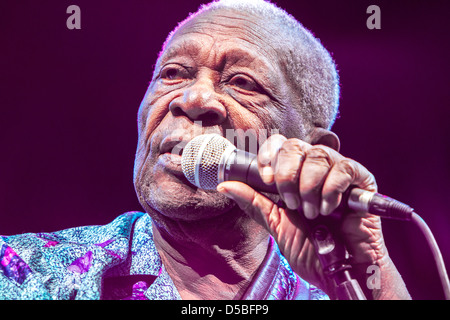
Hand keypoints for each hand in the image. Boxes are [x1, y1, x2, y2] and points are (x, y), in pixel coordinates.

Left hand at [217, 134, 408, 298]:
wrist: (339, 270)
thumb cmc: (310, 247)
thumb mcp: (275, 223)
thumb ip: (253, 201)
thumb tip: (224, 185)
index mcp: (294, 173)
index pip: (279, 144)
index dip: (269, 155)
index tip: (266, 179)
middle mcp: (314, 167)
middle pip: (295, 145)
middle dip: (287, 174)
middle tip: (291, 202)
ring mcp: (338, 171)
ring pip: (318, 155)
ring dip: (309, 187)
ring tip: (311, 212)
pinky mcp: (362, 180)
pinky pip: (344, 168)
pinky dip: (331, 189)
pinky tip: (328, 208)